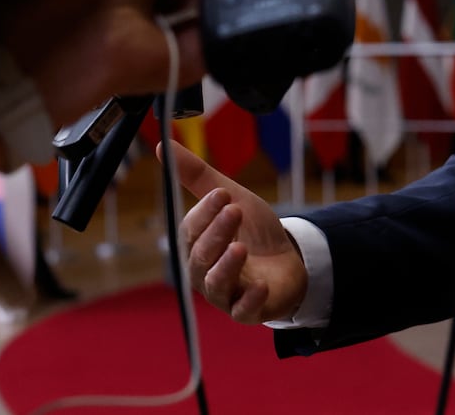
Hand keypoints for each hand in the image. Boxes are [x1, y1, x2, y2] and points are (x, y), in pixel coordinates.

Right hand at [172, 141, 308, 322]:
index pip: (191, 230)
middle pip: (201, 256)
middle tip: (235, 210)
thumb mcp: (232, 198)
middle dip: (216, 233)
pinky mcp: (249, 308)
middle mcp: (205, 271)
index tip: (223, 193)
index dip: (204, 212)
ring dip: (226, 266)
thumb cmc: (253, 230)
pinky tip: (260, 285)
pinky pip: (243, 310)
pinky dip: (249, 300)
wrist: (290, 259)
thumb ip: (198, 176)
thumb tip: (164, 145)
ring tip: (239, 247)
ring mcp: (226, 292)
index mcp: (197, 244)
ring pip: (216, 283)